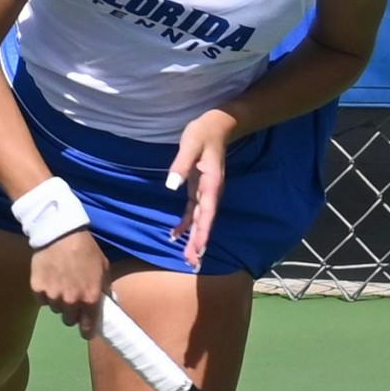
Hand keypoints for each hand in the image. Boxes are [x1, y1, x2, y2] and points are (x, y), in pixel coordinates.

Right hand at [29, 229, 109, 337]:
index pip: (87, 327)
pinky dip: (45, 293)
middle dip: (72, 312)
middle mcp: (71, 301)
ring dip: (58, 301)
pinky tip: (49, 279)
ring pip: (55, 309)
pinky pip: (41, 299)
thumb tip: (107, 303)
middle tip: (72, 298)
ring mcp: (52, 296)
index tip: (86, 329)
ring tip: (60, 283)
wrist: (61, 233)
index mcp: (90, 298)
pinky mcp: (37, 289)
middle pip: (69, 320)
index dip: (87, 330)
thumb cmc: (86, 250)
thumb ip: (105, 289)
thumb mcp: (104, 268)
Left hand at [166, 109, 234, 268]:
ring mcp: (207, 193)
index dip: (203, 232)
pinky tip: (176, 236)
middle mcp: (212, 193)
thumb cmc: (203, 133)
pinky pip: (194, 212)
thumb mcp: (190, 144)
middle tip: (193, 264)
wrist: (218, 126)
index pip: (207, 213)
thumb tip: (171, 185)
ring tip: (188, 259)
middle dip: (199, 244)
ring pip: (201, 221)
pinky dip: (187, 226)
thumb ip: (181, 164)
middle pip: (205, 222)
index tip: (199, 250)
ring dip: (194, 239)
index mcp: (212, 184)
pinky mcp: (200, 191)